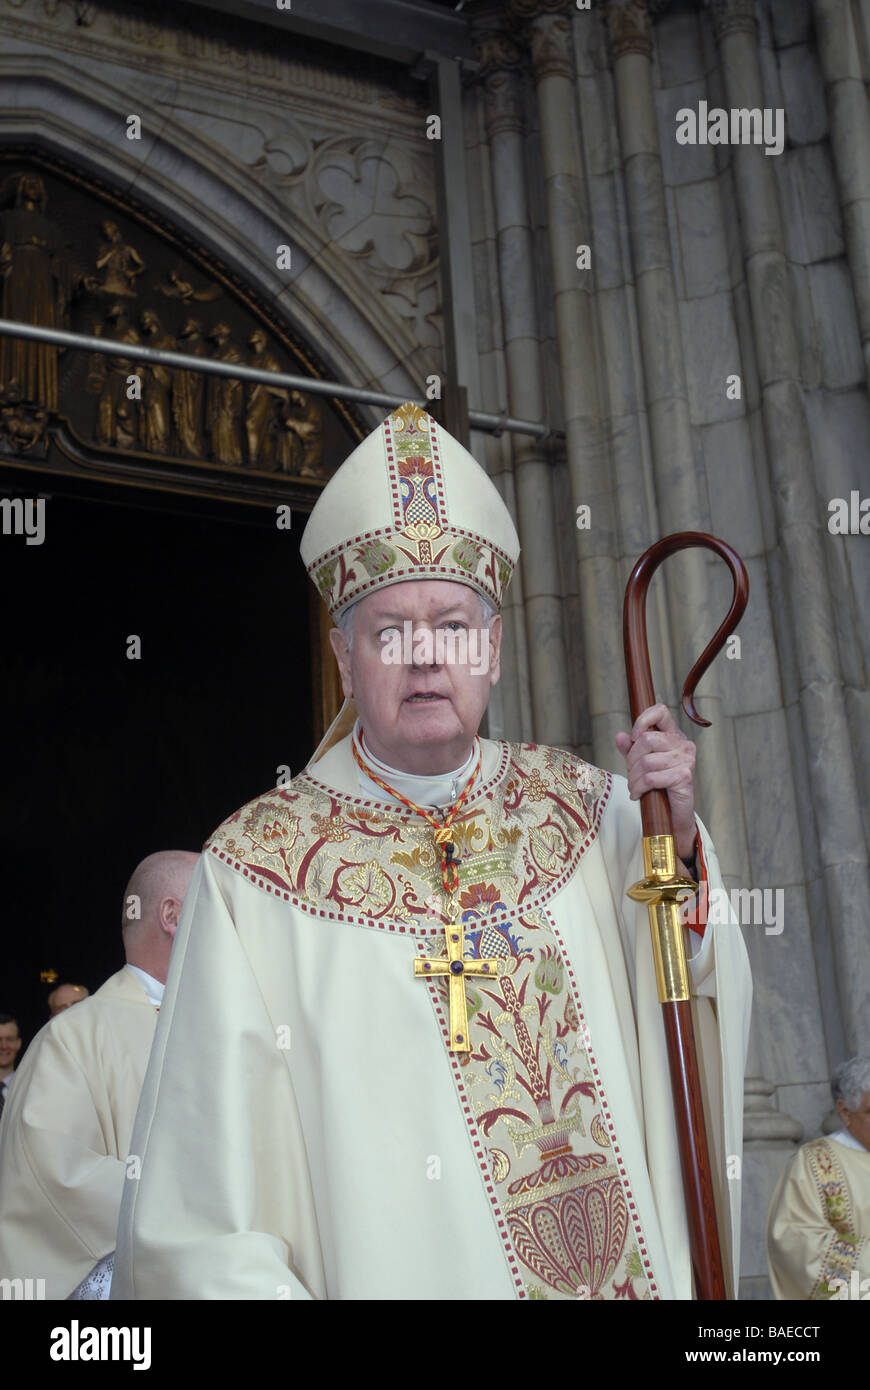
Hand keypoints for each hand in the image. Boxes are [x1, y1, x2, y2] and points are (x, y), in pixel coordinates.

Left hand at [615, 703, 696, 862]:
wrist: (675, 815)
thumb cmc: (659, 786)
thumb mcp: (641, 764)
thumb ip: (631, 749)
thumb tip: (620, 736)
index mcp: (674, 735)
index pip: (660, 711)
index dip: (643, 719)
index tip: (634, 736)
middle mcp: (683, 744)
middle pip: (646, 740)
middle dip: (631, 760)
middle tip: (631, 774)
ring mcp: (686, 760)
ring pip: (646, 762)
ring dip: (633, 779)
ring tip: (634, 787)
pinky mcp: (684, 776)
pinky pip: (651, 778)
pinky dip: (639, 788)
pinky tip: (638, 795)